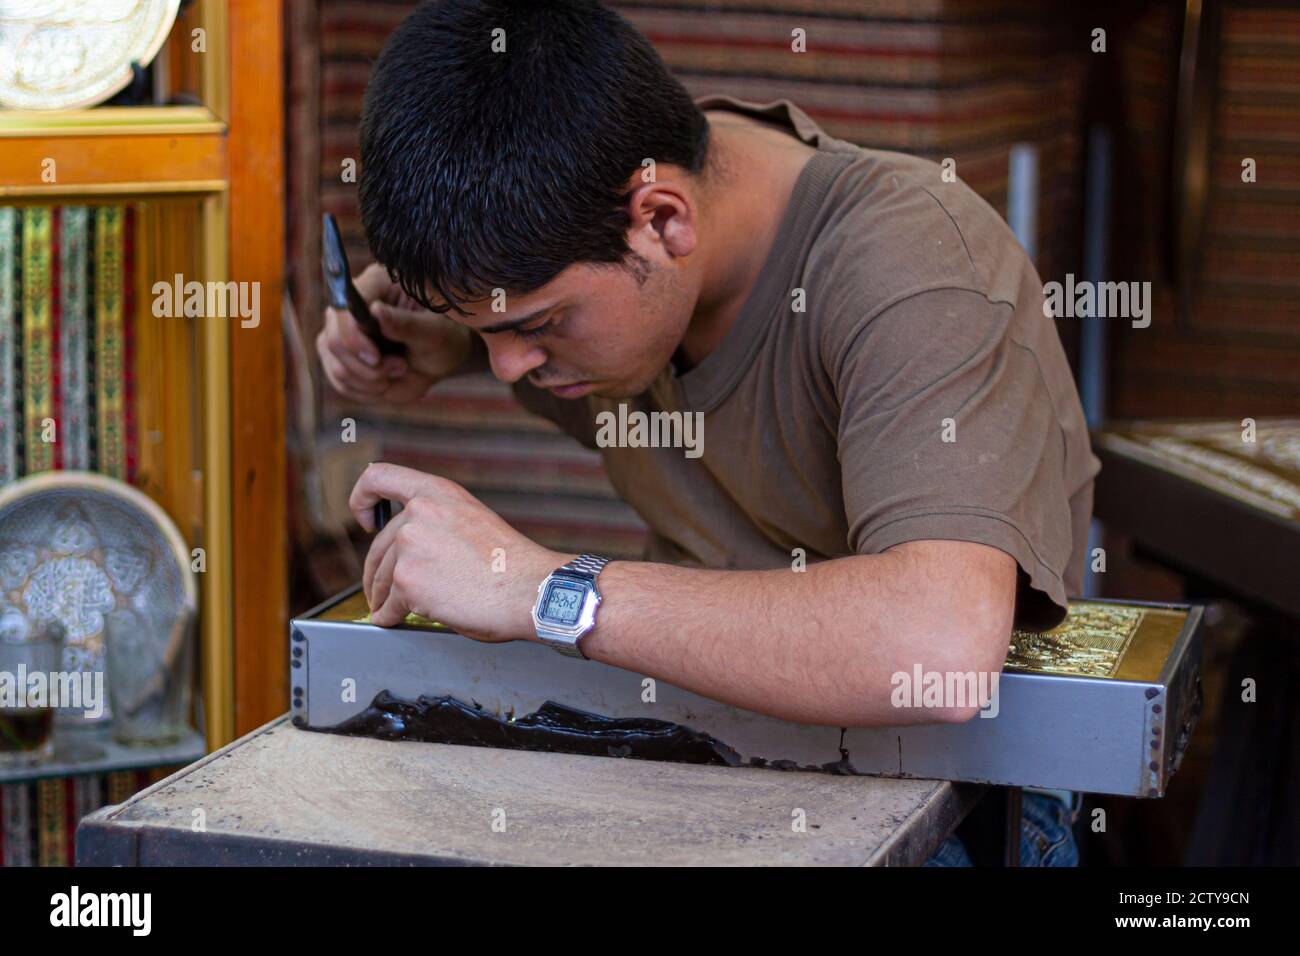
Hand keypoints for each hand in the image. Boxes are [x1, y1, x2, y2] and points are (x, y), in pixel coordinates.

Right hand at [316, 262, 474, 403]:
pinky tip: (388, 381)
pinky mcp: (340, 356)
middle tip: (401, 368)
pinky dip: (366, 390)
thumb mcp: (435, 332)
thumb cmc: (443, 337)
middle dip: (368, 368)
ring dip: (371, 381)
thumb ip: (407, 323)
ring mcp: (341, 332)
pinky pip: (341, 382)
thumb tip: (375, 310)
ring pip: (336, 366)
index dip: (354, 339)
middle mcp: (350, 306)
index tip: (377, 359)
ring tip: (400, 370)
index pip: (342, 309)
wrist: (440, 358)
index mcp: (375, 284)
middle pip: (333, 341)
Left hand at [350, 462, 566, 640]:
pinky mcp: (407, 581)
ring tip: (391, 609)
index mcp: (438, 493)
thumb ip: (437, 523)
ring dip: (383, 598)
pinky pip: (388, 606)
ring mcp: (410, 546)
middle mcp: (419, 514)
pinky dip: (389, 617)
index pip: (379, 477)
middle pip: (378, 545)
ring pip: (380, 579)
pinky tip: (395, 621)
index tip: (365, 519)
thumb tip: (411, 546)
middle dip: (375, 572)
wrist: (531, 590)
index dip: (362, 498)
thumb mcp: (472, 521)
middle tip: (379, 588)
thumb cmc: (511, 564)